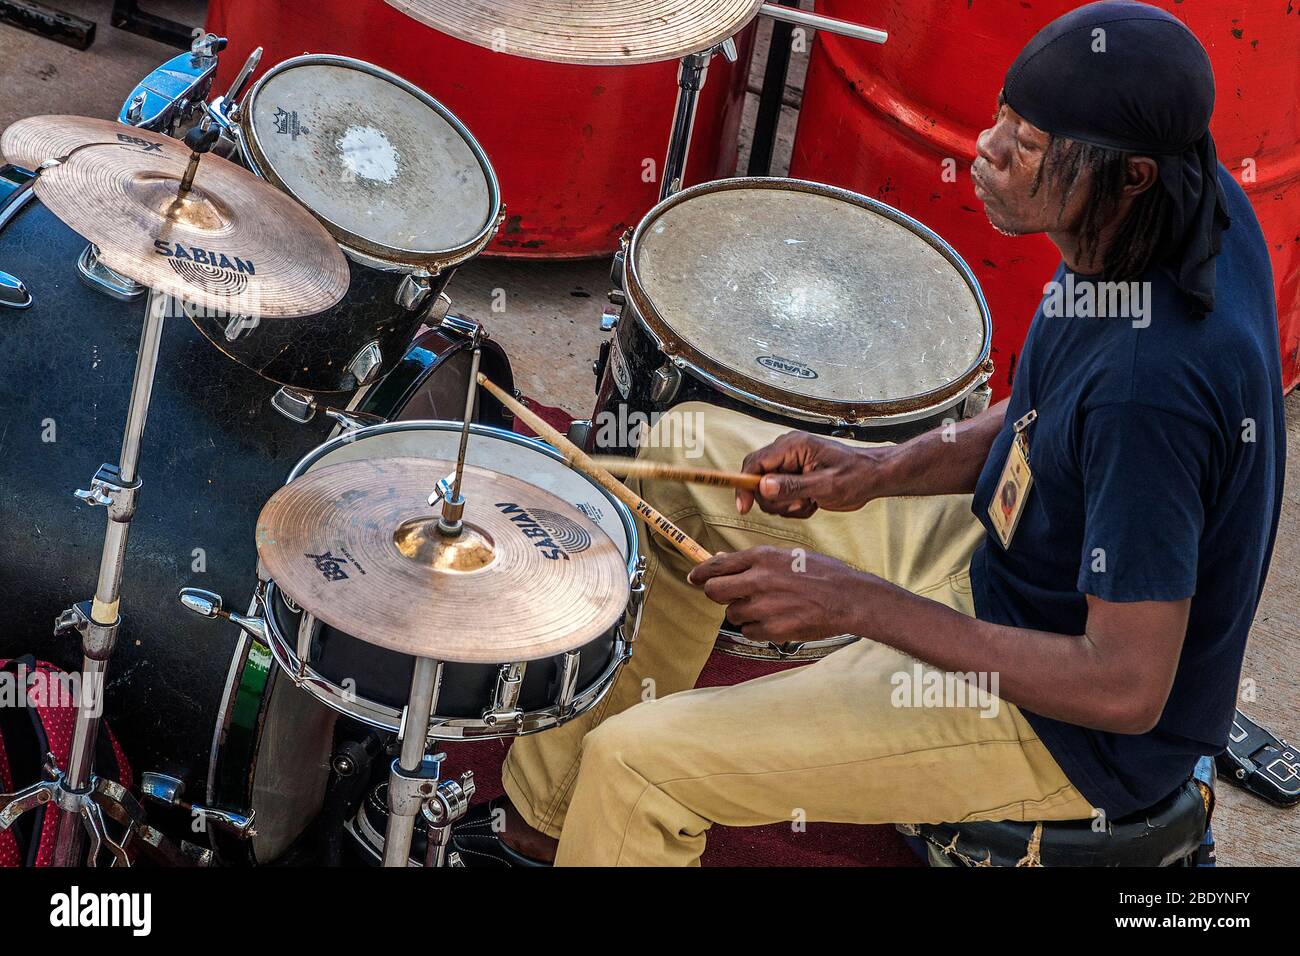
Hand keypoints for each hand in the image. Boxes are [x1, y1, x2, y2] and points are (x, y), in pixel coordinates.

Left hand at [688, 546, 867, 643]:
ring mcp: (765, 606)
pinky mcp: (773, 629)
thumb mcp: (786, 555)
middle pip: (714, 591)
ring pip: (732, 614)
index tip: (693, 577)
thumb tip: (721, 562)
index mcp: (762, 557)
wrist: (847, 597)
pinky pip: (748, 632)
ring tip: (766, 606)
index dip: (700, 573)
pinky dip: (756, 628)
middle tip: (728, 596)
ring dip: (742, 612)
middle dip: (716, 594)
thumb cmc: (820, 572)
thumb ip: (753, 561)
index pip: (717, 566)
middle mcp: (759, 579)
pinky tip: (774, 619)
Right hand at [736, 431, 892, 517]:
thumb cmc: (856, 475)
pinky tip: (811, 503)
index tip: (744, 507)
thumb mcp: (826, 484)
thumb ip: (793, 486)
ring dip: (786, 506)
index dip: (744, 485)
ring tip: (809, 502)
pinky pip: (779, 498)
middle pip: (757, 481)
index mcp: (792, 446)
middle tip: (799, 504)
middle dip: (774, 500)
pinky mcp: (793, 478)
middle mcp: (787, 453)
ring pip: (767, 494)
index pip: (754, 464)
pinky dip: (793, 507)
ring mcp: (789, 466)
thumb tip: (763, 486)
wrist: (872, 478)